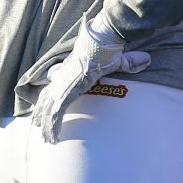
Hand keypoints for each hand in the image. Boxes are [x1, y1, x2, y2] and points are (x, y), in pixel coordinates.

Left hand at [31, 11, 150, 143]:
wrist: (99, 44)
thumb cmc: (105, 49)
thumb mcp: (116, 59)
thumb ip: (128, 63)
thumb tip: (146, 59)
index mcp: (69, 71)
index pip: (54, 84)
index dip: (48, 94)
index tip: (45, 102)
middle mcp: (62, 79)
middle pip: (46, 98)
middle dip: (41, 113)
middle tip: (37, 125)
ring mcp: (61, 87)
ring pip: (48, 110)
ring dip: (46, 125)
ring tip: (46, 139)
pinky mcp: (66, 94)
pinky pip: (56, 115)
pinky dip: (54, 128)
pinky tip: (53, 139)